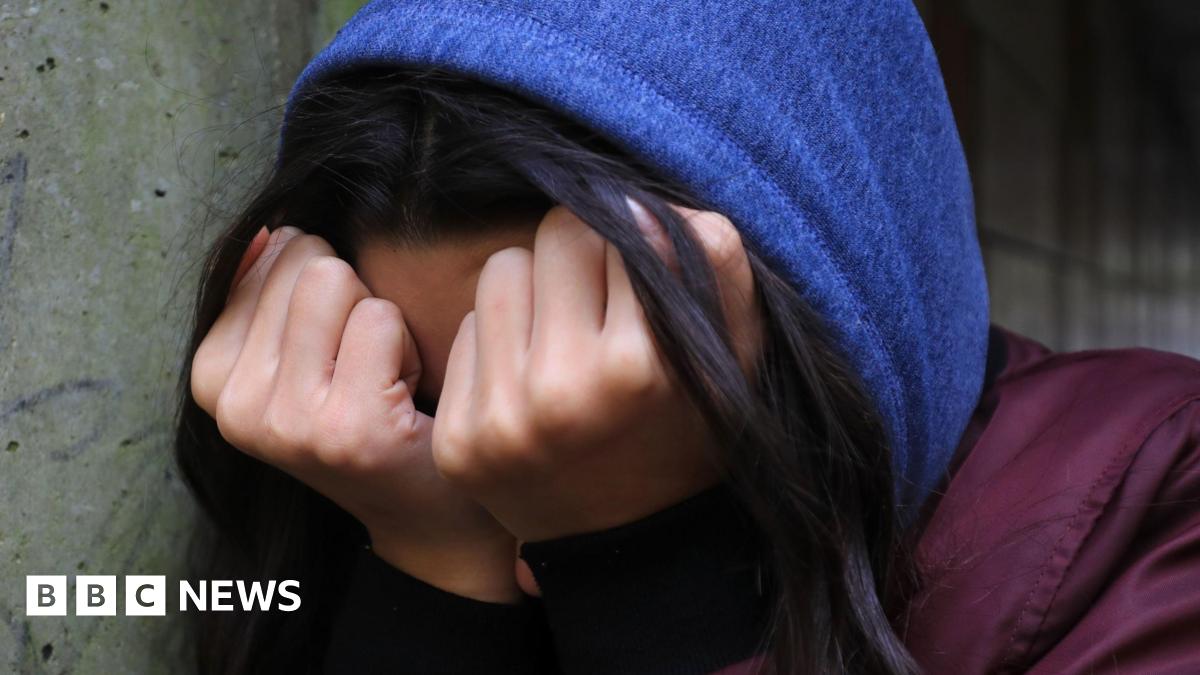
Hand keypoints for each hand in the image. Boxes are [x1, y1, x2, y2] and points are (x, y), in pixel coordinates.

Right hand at [190, 226, 520, 602]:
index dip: (323, 292)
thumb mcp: (299, 353)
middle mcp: (236, 405)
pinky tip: (402, 400)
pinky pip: (380, 318)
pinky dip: (408, 347)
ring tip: (381, 381)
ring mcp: (287, 420)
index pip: (272, 252)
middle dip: (351, 302)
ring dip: (379, 323)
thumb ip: (273, 288)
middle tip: (363, 369)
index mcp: (211, 377)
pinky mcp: (345, 426)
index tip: (333, 355)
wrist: (426, 509)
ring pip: (340, 282)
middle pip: (307, 262)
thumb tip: (273, 226)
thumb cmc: (367, 413)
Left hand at [431, 202, 760, 542]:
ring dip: (534, 291)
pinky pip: (465, 330)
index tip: (642, 276)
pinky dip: (498, 342)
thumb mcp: (734, 356)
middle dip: (582, 257)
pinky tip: (530, 383)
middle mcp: (562, 391)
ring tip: (565, 339)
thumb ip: (715, 268)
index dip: (634, 242)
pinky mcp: (458, 439)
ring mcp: (501, 418)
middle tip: (603, 303)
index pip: (616, 226)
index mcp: (640, 368)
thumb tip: (642, 204)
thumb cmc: (692, 433)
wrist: (634, 548)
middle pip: (554, 236)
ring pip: (500, 270)